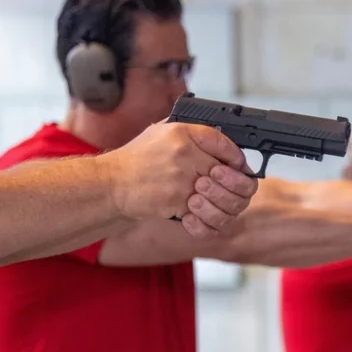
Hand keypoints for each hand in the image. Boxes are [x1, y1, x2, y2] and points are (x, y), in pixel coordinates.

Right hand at [101, 122, 258, 237]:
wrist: (111, 185)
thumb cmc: (136, 161)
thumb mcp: (161, 133)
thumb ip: (190, 134)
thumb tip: (221, 143)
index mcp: (182, 133)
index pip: (223, 141)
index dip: (236, 156)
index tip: (239, 165)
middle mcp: (184, 153)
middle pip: (227, 172)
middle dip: (234, 185)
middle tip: (231, 190)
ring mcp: (182, 179)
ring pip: (220, 196)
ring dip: (222, 203)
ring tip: (214, 203)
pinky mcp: (177, 202)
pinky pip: (205, 214)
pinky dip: (205, 219)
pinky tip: (200, 215)